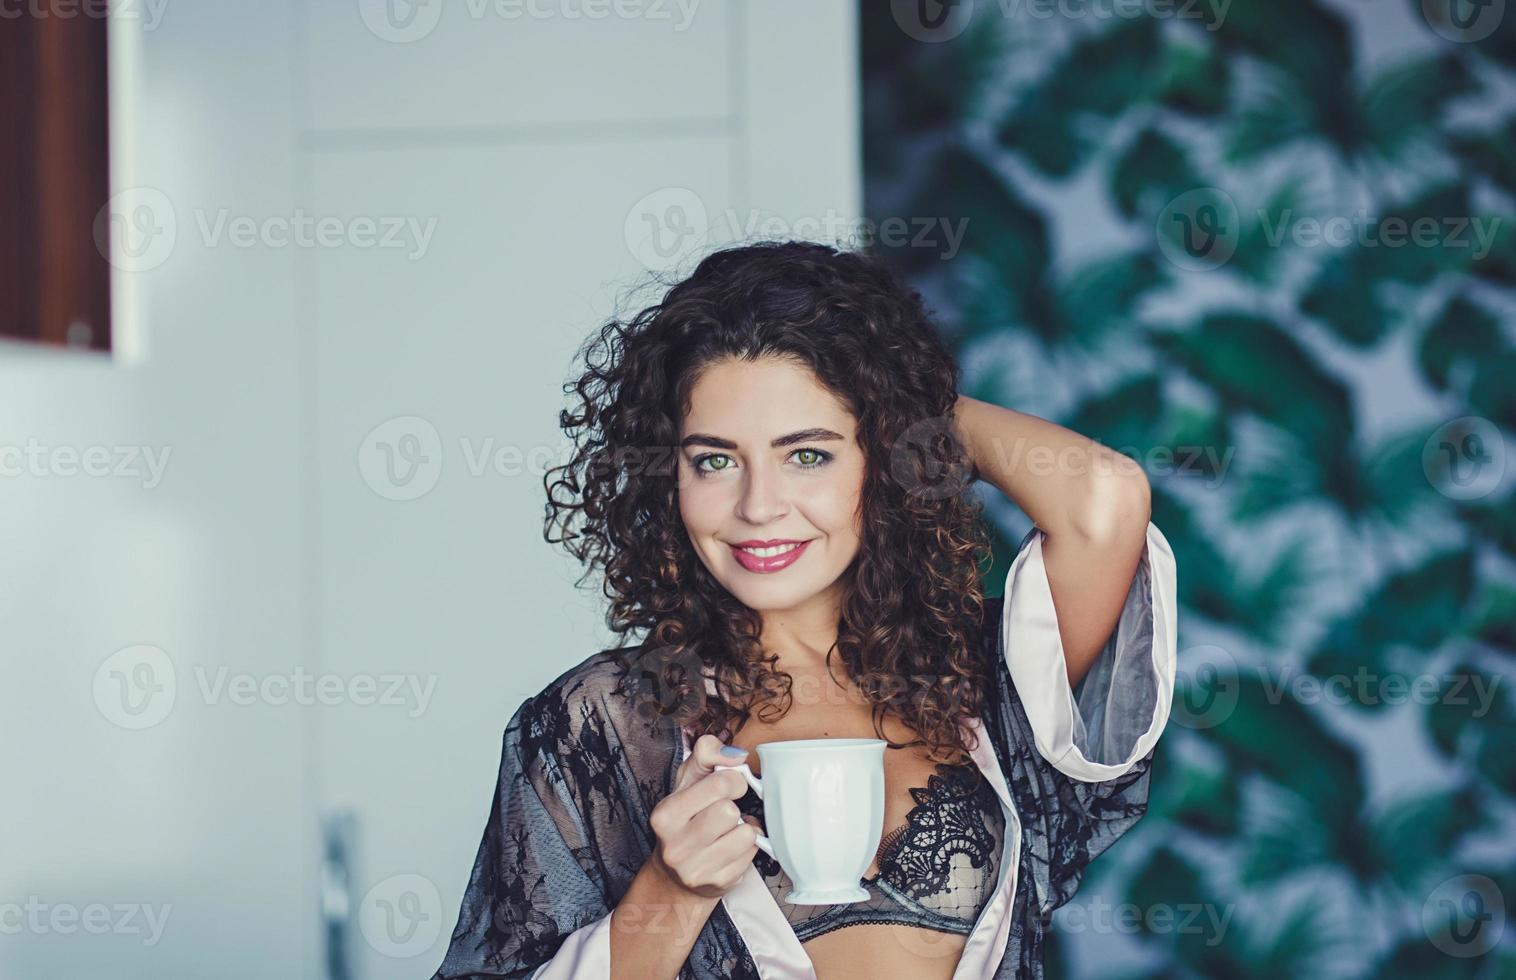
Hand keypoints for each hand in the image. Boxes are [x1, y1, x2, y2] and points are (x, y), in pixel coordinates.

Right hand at [648, 735, 760, 898]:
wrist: (675, 875)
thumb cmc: (684, 819)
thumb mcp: (687, 781)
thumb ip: (707, 754)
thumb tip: (735, 754)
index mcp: (666, 815)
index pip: (718, 784)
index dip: (732, 780)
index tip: (729, 785)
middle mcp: (677, 846)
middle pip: (730, 811)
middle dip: (734, 806)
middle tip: (726, 810)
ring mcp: (697, 869)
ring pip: (746, 834)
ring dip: (743, 828)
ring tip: (729, 829)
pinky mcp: (719, 884)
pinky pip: (752, 855)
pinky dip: (747, 847)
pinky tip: (731, 847)